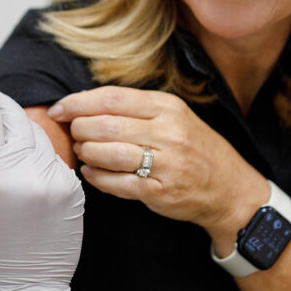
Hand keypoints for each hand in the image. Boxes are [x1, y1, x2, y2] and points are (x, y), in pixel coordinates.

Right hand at [0, 85, 83, 290]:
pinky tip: (25, 159)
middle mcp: (28, 172)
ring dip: (18, 127)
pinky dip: (37, 153)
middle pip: (13, 117)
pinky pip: (53, 157)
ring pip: (36, 133)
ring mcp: (56, 179)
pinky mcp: (73, 188)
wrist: (25, 288)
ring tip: (3, 128)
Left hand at [47, 86, 267, 248]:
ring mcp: (166, 164)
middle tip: (71, 132)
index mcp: (168, 107)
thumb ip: (136, 109)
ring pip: (109, 154)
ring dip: (86, 152)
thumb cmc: (195, 148)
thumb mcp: (174, 116)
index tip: (59, 108)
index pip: (112, 98)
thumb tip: (85, 103)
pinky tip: (90, 172)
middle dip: (79, 128)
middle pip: (106, 125)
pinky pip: (117, 183)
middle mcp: (168, 133)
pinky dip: (96, 177)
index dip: (79, 102)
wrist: (231, 189)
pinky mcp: (160, 192)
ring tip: (81, 151)